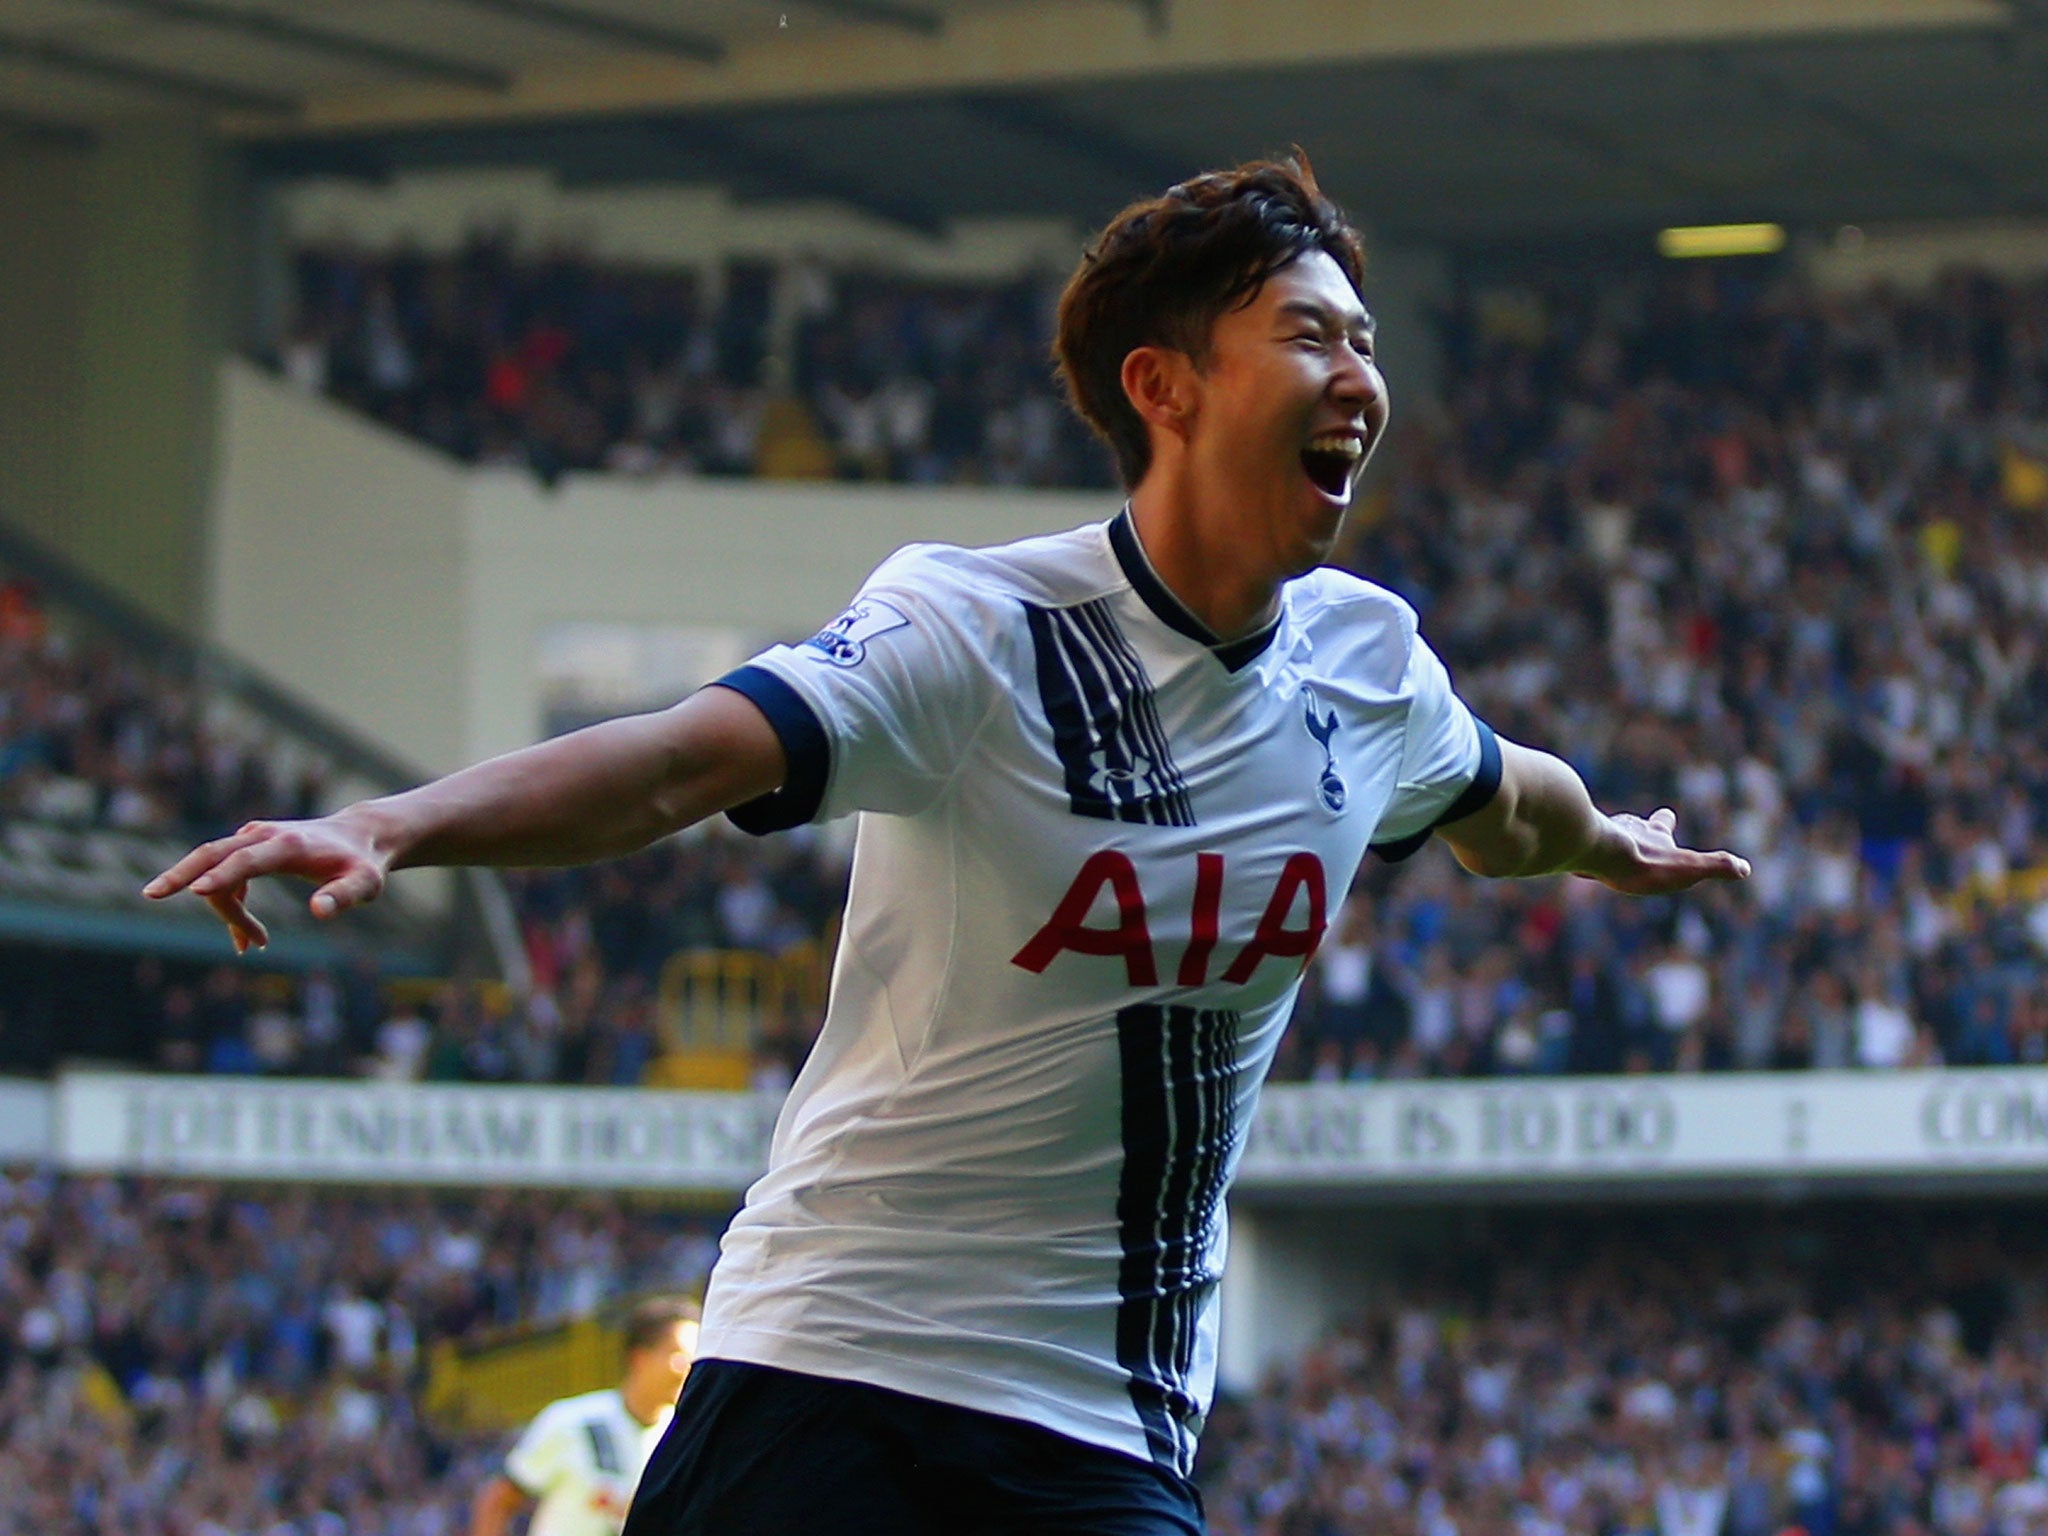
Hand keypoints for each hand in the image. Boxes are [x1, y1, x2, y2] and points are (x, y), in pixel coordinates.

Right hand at [143, 811, 390, 953]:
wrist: (360, 837)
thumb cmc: (362, 864)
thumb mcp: (364, 884)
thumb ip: (344, 896)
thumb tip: (319, 913)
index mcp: (287, 844)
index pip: (245, 859)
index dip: (221, 876)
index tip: (195, 891)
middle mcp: (263, 835)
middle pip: (211, 854)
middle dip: (180, 874)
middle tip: (152, 894)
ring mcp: (253, 838)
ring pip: (214, 868)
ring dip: (224, 910)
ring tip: (250, 946)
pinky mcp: (250, 846)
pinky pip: (226, 875)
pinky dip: (228, 903)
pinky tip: (244, 938)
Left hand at [1573, 807, 1749, 895]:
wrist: (1596, 853)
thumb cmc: (1643, 864)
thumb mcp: (1688, 868)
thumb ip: (1717, 866)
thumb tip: (1746, 868)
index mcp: (1651, 836)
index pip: (1662, 825)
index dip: (1665, 822)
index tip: (1667, 815)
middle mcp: (1624, 830)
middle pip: (1629, 826)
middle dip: (1633, 829)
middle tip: (1631, 826)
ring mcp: (1598, 835)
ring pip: (1600, 835)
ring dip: (1601, 839)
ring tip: (1594, 847)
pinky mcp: (1573, 845)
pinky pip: (1573, 845)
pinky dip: (1572, 848)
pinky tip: (1562, 856)